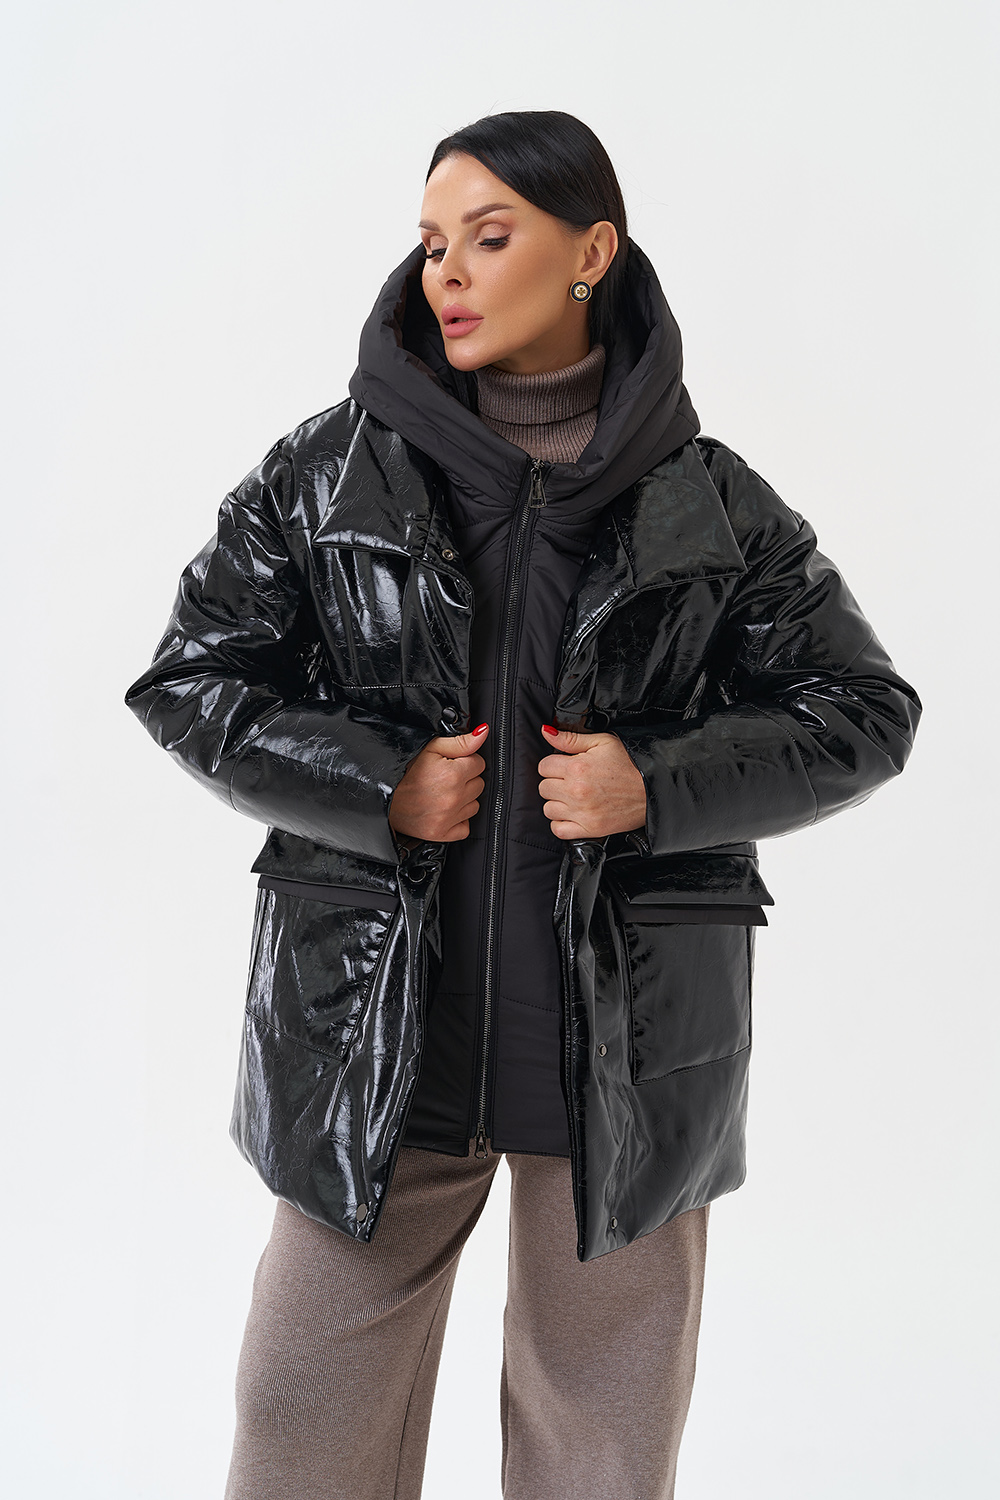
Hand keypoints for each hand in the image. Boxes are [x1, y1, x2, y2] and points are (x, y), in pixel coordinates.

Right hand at [389, 725, 488, 843]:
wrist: (381, 797)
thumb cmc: (402, 770)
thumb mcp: (430, 748)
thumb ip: (461, 742)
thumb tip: (483, 733)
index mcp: (453, 774)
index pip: (479, 763)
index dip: (465, 761)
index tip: (451, 763)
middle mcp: (454, 797)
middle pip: (479, 784)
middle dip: (465, 779)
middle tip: (444, 778)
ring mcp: (448, 818)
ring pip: (474, 805)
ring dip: (463, 799)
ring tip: (442, 793)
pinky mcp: (441, 834)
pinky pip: (465, 828)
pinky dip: (457, 820)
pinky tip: (444, 810)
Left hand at [537, 724, 646, 840]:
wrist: (653, 788)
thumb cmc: (630, 764)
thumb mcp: (603, 742)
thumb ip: (570, 738)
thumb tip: (546, 732)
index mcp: (578, 767)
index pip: (543, 766)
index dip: (553, 764)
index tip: (564, 766)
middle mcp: (576, 791)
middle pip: (544, 787)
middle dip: (555, 782)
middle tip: (571, 780)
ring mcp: (582, 812)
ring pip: (548, 809)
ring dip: (557, 802)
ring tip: (573, 797)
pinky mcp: (589, 829)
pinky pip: (558, 830)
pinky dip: (561, 823)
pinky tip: (572, 813)